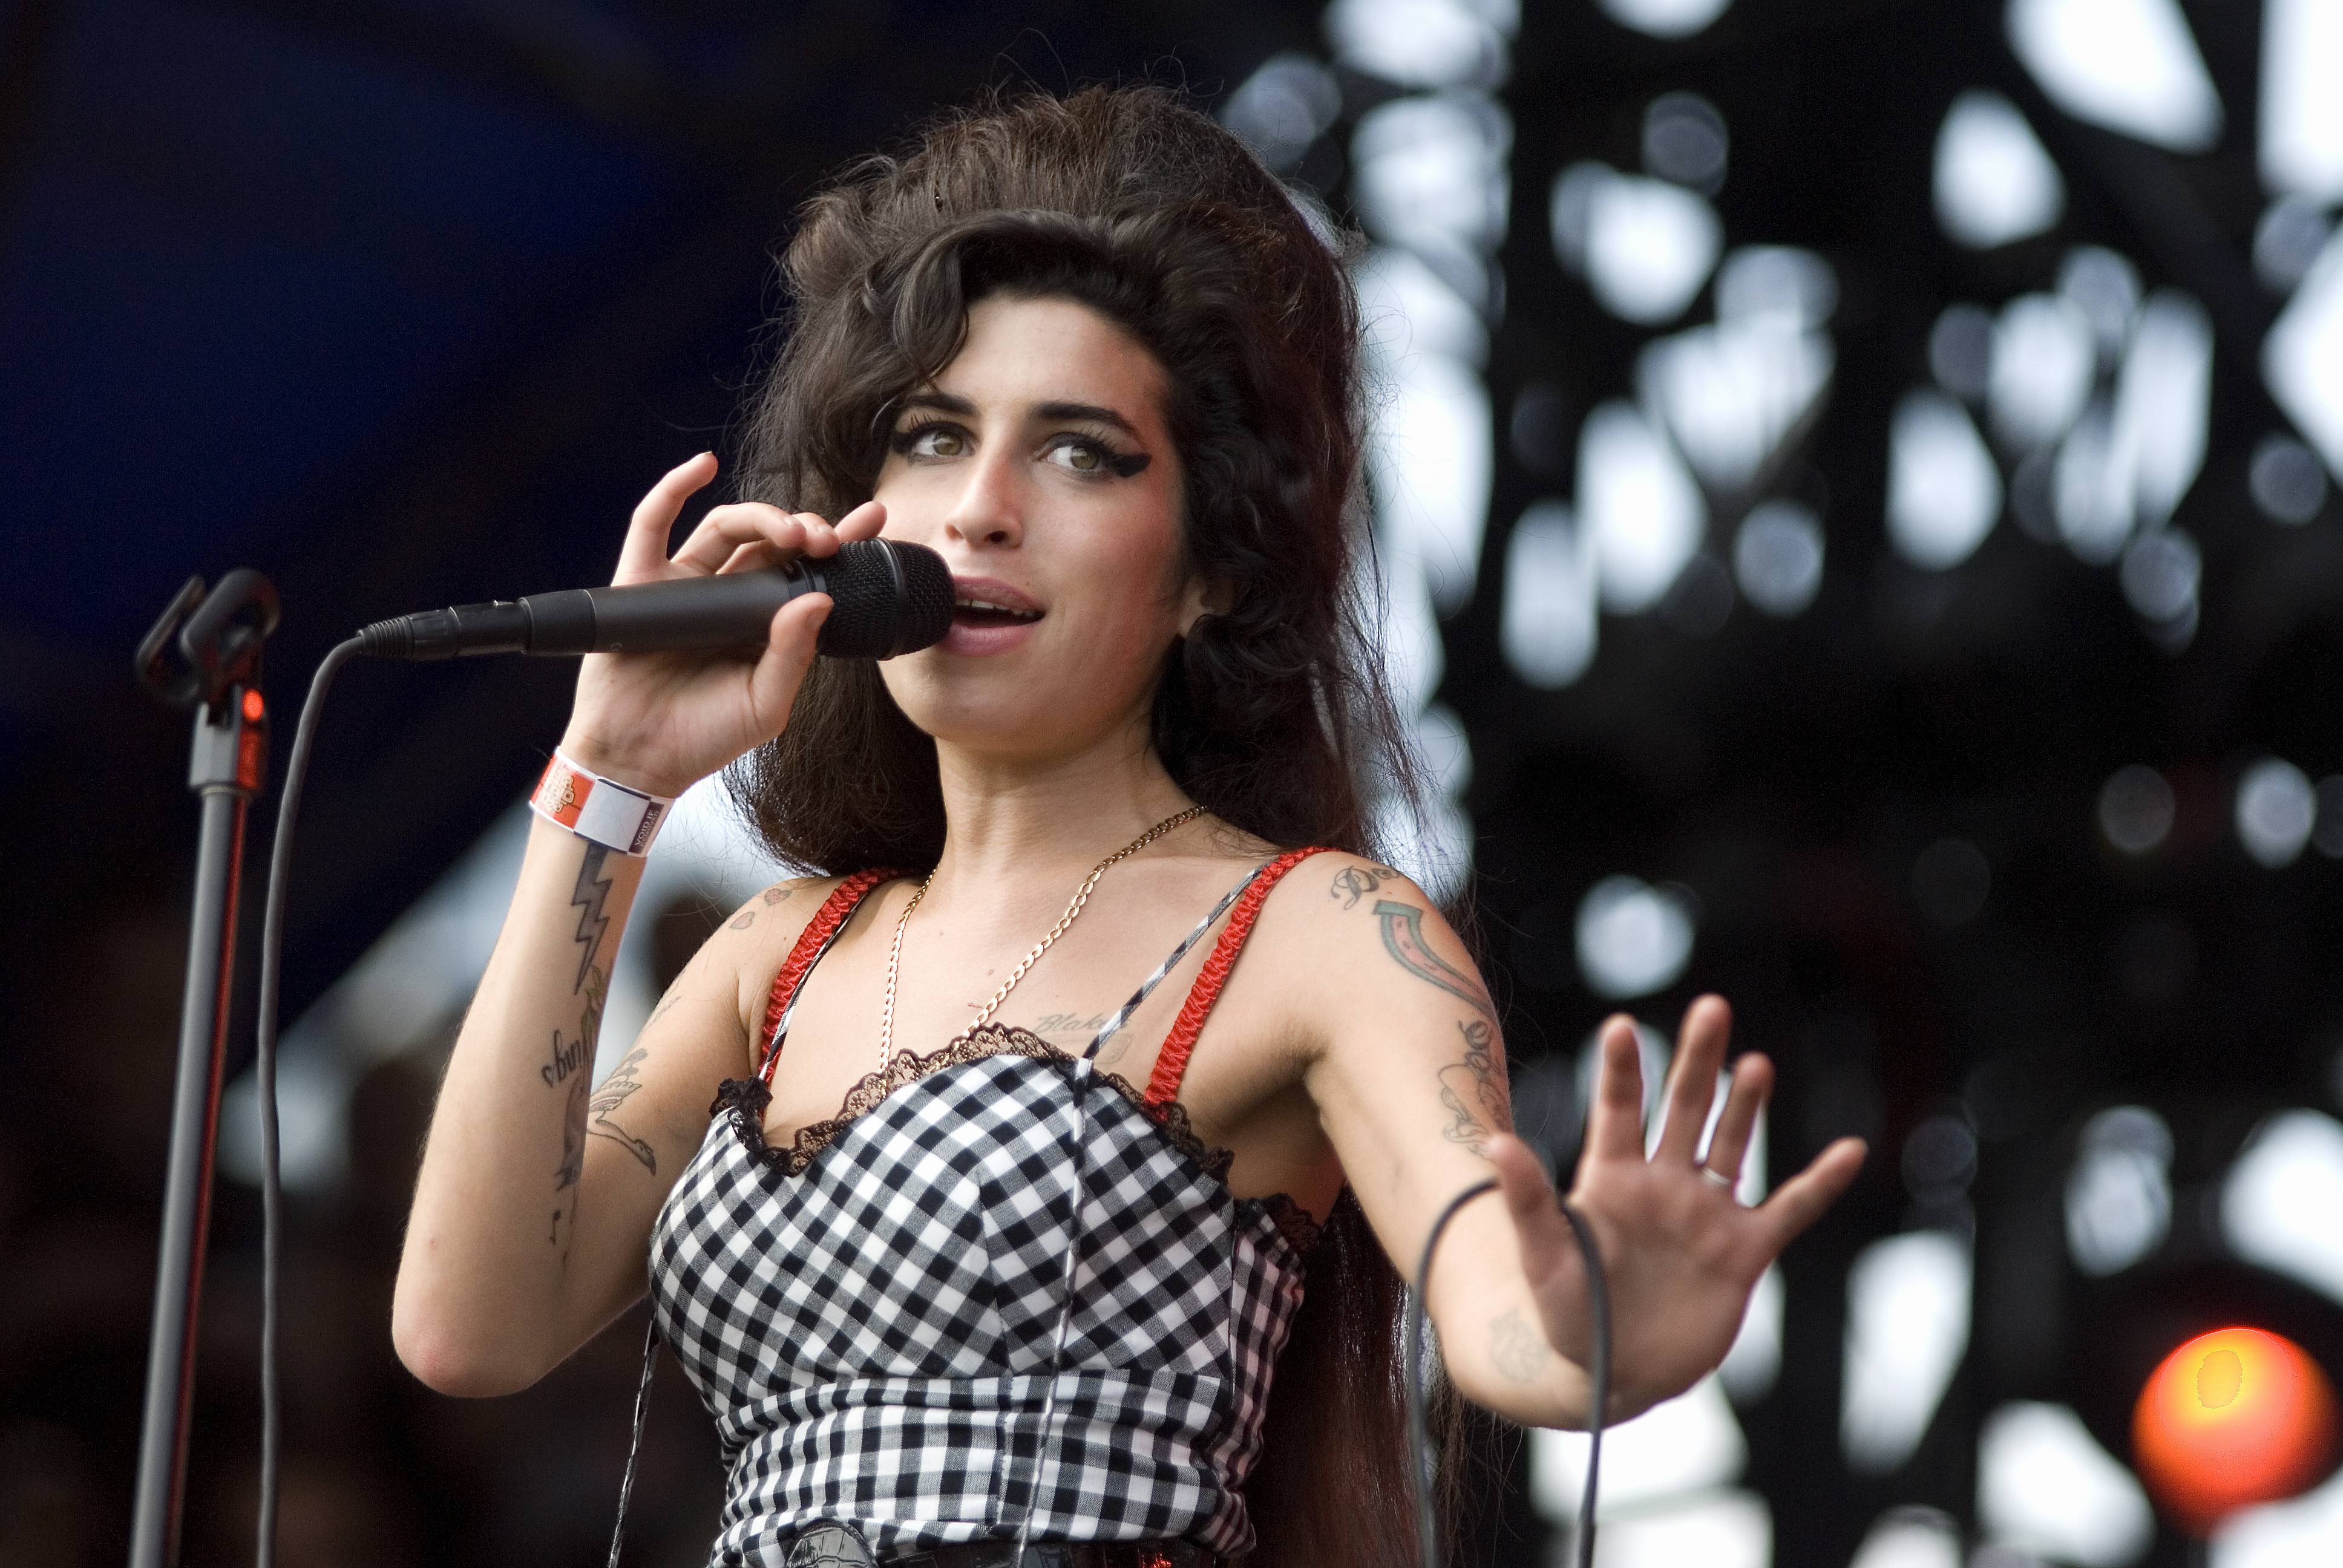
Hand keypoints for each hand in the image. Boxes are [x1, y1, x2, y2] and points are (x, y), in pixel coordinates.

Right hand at [558, 453, 886, 797]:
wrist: (637, 760)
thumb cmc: (704, 736)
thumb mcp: (766, 704)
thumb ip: (794, 655)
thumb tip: (819, 599)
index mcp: (766, 623)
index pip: (808, 570)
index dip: (841, 541)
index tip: (873, 519)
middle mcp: (729, 596)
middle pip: (770, 540)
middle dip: (805, 528)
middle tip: (828, 540)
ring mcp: (684, 585)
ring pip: (725, 526)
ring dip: (761, 515)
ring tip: (790, 529)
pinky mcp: (639, 582)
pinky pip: (652, 523)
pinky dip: (674, 487)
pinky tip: (702, 464)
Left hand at [1487, 996, 1865, 1420]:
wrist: (1615, 1377)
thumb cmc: (1569, 1317)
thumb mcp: (1543, 1259)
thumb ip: (1527, 1201)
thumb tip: (1494, 1142)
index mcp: (1611, 1180)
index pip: (1618, 1110)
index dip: (1621, 1069)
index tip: (1621, 1024)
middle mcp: (1662, 1185)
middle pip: (1683, 1109)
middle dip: (1696, 1060)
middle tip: (1711, 1006)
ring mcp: (1706, 1216)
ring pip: (1731, 1145)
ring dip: (1745, 1106)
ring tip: (1755, 1063)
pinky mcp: (1743, 1253)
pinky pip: (1789, 1210)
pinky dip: (1819, 1184)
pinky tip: (1850, 1151)